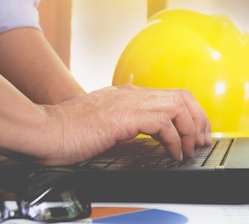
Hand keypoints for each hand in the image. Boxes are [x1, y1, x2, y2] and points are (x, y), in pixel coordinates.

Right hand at [39, 85, 211, 164]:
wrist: (45, 130)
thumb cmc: (66, 132)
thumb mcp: (103, 126)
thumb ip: (123, 127)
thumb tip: (141, 139)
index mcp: (127, 95)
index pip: (170, 96)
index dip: (190, 113)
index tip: (197, 132)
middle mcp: (132, 94)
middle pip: (182, 96)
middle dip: (199, 119)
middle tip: (203, 140)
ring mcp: (129, 102)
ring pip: (178, 105)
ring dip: (191, 129)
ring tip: (191, 149)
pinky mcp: (126, 115)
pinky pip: (164, 122)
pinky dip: (175, 139)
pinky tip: (173, 154)